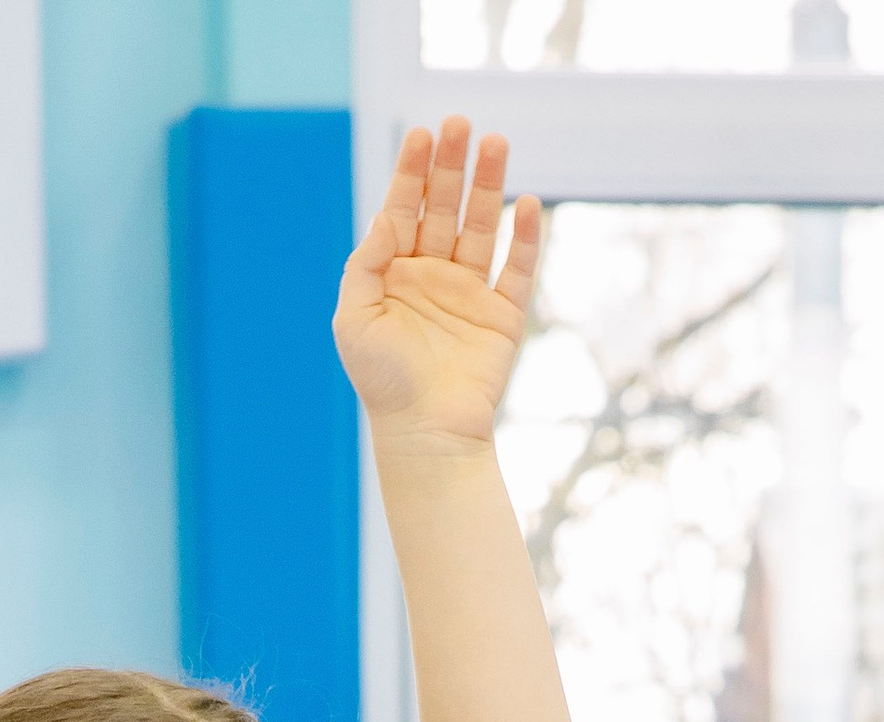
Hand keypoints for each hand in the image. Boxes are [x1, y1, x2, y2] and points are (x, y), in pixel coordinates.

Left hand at [333, 121, 542, 449]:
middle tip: (459, 124)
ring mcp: (469, 294)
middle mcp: (433, 275)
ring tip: (496, 143)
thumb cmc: (382, 382)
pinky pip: (516, 270)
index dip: (413, 170)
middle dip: (451, 165)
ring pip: (482, 227)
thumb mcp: (355, 319)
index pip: (405, 208)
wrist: (425, 434)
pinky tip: (529, 204)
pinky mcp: (502, 317)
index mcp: (395, 272)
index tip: (421, 134)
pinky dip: (525, 238)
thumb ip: (367, 264)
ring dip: (489, 186)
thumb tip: (388, 217)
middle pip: (444, 206)